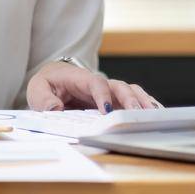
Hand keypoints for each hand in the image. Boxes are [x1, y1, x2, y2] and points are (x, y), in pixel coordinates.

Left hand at [26, 61, 159, 112]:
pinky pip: (133, 100)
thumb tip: (55, 109)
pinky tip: (156, 115)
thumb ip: (44, 99)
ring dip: (143, 102)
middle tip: (138, 115)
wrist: (54, 80)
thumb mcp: (38, 89)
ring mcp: (109, 91)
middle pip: (119, 86)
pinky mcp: (114, 100)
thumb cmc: (47, 84)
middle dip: (129, 100)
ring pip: (130, 92)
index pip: (95, 83)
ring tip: (155, 115)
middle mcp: (98, 83)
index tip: (107, 110)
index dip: (103, 95)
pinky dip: (145, 105)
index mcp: (79, 78)